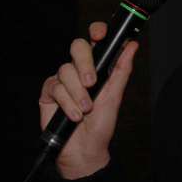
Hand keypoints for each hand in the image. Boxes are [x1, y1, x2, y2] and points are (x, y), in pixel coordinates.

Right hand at [38, 21, 138, 178]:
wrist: (84, 150)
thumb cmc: (101, 124)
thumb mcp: (115, 96)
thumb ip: (122, 69)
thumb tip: (132, 46)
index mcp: (97, 66)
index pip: (95, 40)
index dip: (97, 31)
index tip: (100, 34)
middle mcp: (79, 69)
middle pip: (77, 47)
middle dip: (84, 63)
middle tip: (92, 82)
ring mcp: (63, 80)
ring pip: (66, 69)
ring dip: (78, 92)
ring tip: (86, 109)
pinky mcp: (49, 92)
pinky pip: (55, 86)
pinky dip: (66, 102)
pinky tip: (74, 115)